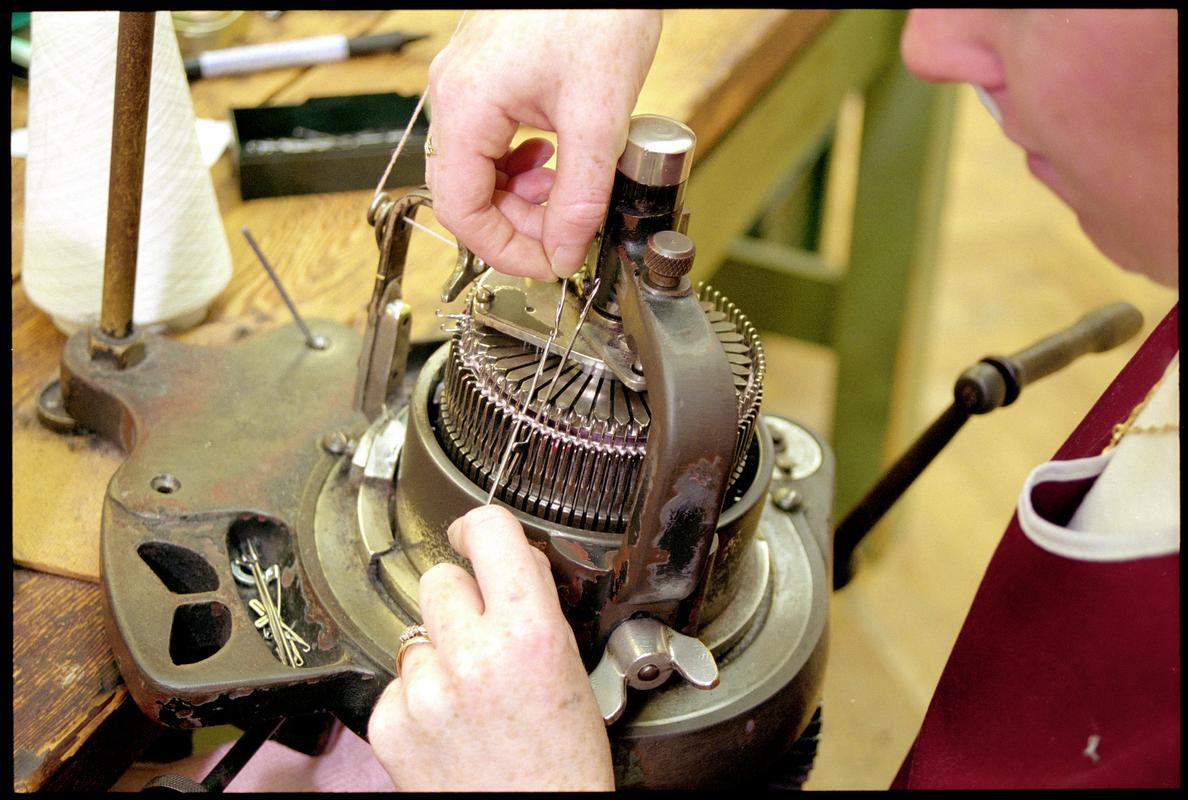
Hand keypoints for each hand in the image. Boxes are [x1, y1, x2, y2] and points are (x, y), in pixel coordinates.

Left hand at [368, 505, 613, 790]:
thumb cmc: (563, 763)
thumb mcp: (570, 669)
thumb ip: (533, 609)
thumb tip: (504, 564)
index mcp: (529, 633)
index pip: (490, 531)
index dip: (478, 526)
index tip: (470, 533)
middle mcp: (472, 654)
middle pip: (440, 578)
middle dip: (460, 600)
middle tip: (482, 636)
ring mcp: (425, 690)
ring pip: (414, 630)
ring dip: (438, 651)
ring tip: (470, 694)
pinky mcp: (390, 722)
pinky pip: (396, 680)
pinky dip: (418, 696)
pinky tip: (448, 724)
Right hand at [425, 10, 661, 279]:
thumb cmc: (595, 8)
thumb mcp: (598, 117)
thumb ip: (581, 196)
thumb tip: (566, 251)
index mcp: (467, 107)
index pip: (461, 209)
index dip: (503, 249)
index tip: (545, 264)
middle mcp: (454, 95)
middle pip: (469, 192)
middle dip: (520, 223)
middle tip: (567, 232)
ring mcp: (467, 84)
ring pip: (481, 168)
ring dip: (524, 194)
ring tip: (569, 189)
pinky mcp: (488, 77)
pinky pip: (492, 140)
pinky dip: (523, 163)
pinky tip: (557, 159)